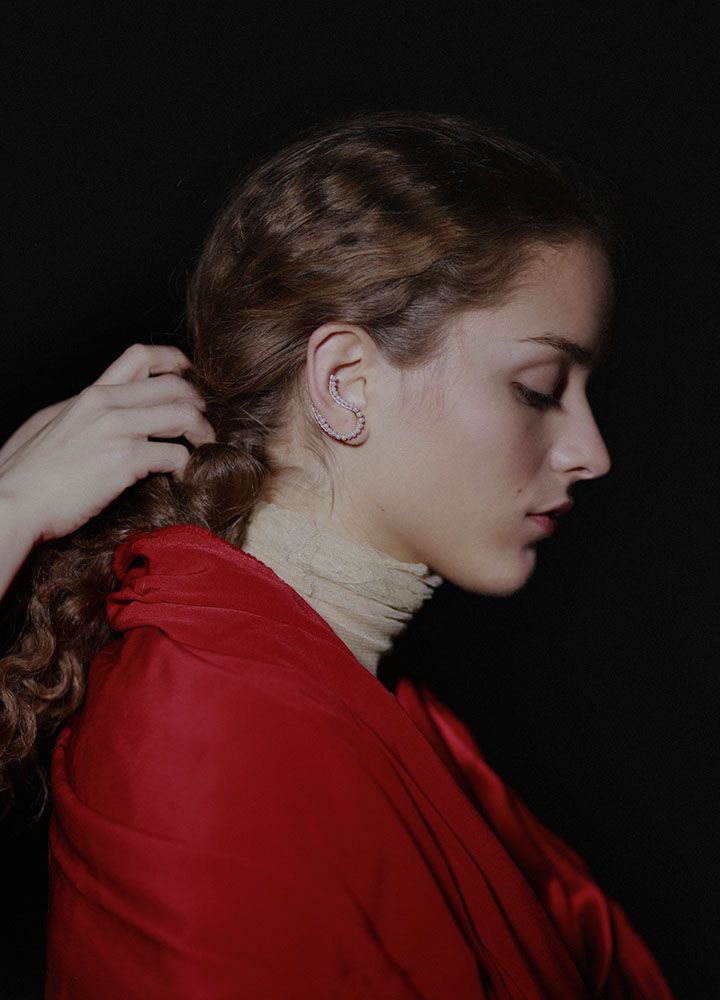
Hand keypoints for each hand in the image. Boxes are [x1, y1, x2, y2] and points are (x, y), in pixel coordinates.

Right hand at [0, 343, 215, 545]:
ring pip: (184, 415)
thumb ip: (82, 415)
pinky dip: (188, 465)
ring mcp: (116, 430)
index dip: (175, 362)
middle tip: (205, 422)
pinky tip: (186, 475)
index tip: (191, 377)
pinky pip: (175, 454)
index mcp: (90, 394)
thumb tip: (99, 416)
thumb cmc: (26, 474)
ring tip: (205, 448)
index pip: (140, 357)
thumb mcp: (51, 426)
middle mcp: (106, 404)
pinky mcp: (124, 461)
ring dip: (203, 432)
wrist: (11, 502)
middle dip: (199, 403)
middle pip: (174, 385)